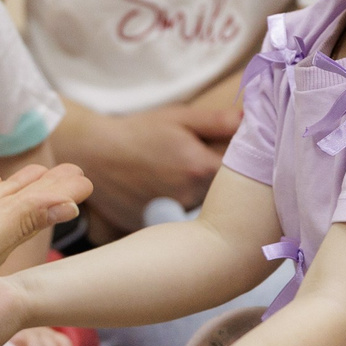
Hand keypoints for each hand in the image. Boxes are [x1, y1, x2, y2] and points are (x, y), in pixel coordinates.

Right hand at [63, 102, 243, 227]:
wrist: (93, 153)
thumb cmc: (138, 132)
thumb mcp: (178, 119)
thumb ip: (217, 122)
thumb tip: (252, 123)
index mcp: (200, 168)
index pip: (242, 172)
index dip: (242, 164)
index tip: (236, 157)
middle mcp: (190, 197)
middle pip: (223, 195)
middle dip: (223, 183)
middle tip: (201, 166)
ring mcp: (172, 215)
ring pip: (203, 210)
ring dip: (202, 198)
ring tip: (179, 179)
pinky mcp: (156, 226)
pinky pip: (180, 221)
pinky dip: (179, 210)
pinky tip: (163, 194)